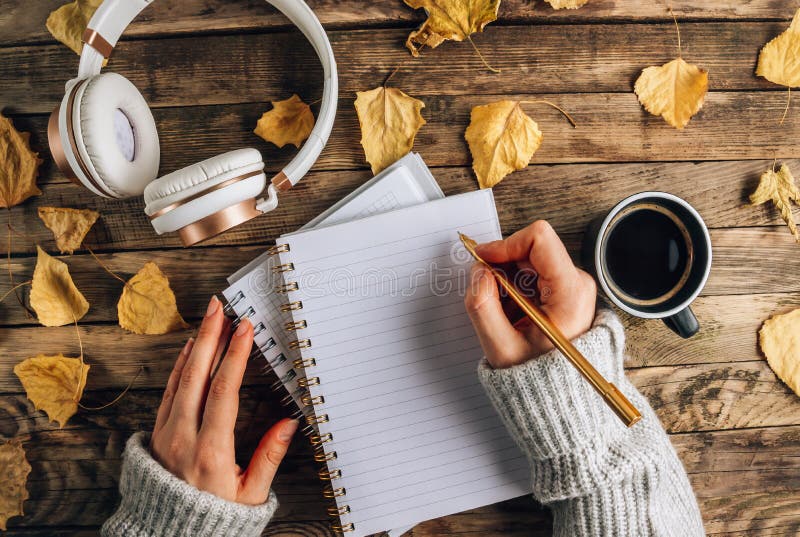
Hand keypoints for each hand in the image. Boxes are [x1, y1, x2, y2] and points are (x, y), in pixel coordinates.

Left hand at [151, 296, 298, 504]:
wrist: (170, 533)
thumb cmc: (215, 516)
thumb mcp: (251, 495)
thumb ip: (269, 457)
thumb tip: (290, 423)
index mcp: (211, 451)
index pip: (223, 392)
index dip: (234, 356)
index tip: (244, 329)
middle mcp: (183, 437)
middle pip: (196, 376)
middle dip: (211, 337)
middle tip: (221, 308)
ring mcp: (165, 434)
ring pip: (179, 379)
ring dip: (195, 346)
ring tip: (209, 319)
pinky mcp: (157, 434)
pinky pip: (168, 391)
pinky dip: (179, 366)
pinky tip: (189, 350)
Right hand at [465, 220, 595, 368]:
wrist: (562, 396)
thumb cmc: (540, 378)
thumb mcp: (501, 348)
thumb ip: (482, 305)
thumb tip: (478, 272)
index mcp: (570, 293)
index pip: (538, 239)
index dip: (504, 244)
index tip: (483, 259)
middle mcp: (577, 283)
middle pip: (530, 249)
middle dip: (502, 267)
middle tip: (487, 293)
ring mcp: (572, 286)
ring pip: (528, 261)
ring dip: (506, 280)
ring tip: (503, 312)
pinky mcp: (564, 291)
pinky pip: (532, 274)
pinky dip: (514, 288)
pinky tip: (511, 314)